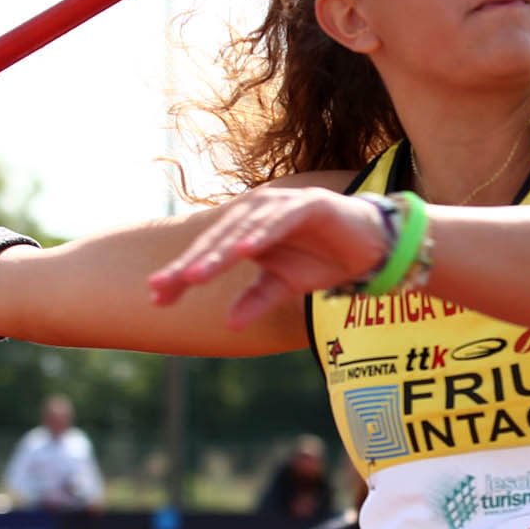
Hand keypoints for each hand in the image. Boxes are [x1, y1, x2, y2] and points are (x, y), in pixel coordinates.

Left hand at [147, 188, 391, 327]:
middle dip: (191, 265)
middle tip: (167, 287)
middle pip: (217, 241)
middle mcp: (257, 212)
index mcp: (246, 230)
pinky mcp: (309, 204)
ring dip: (220, 253)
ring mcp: (281, 205)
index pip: (208, 253)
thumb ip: (256, 300)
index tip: (157, 297)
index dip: (182, 273)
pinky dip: (262, 234)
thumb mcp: (285, 286)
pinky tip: (245, 251)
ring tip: (195, 275)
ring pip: (243, 230)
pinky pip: (280, 221)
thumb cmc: (323, 260)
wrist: (372, 245)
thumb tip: (230, 325)